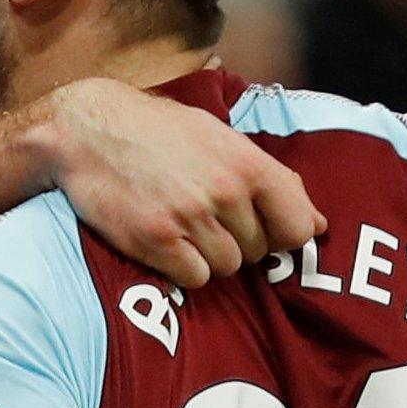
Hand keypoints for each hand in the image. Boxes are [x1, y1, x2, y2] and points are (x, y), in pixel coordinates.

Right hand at [36, 79, 325, 286]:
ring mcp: (190, 217)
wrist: (87, 129)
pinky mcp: (156, 240)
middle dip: (240, 242)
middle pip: (259, 251)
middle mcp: (225, 191)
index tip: (266, 230)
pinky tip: (166, 240)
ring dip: (209, 256)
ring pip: (227, 267)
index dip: (285, 235)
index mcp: (248, 163)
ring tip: (183, 225)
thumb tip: (319, 224)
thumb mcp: (222, 138)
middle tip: (206, 217)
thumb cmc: (160, 132)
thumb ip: (273, 179)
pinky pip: (194, 278)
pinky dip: (183, 268)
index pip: (299, 227)